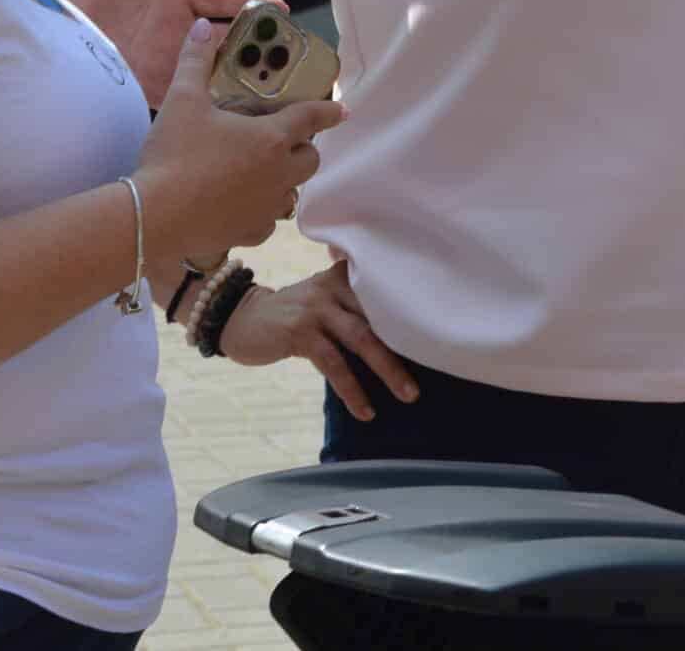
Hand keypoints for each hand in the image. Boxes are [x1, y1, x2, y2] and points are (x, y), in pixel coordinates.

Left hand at [50, 0, 272, 107]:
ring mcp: (167, 62)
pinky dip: (215, 101)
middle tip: (291, 49)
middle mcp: (174, 33)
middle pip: (228, 36)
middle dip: (259, 42)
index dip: (253, 3)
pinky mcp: (153, 90)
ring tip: (275, 82)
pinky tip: (237, 110)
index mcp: (171, 1)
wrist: (44, 46)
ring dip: (243, 73)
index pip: (222, 1)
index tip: (284, 7)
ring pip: (216, 68)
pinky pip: (193, 97)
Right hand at [135, 19, 338, 264]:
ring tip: (263, 172)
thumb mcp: (182, 100)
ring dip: (285, 180)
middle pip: (310, 159)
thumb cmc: (174, 154)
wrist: (155, 216)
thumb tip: (202, 29)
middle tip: (285, 140)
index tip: (344, 110)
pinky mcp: (252, 233)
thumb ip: (195, 62)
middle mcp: (279, 173)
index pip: (311, 119)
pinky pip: (269, 220)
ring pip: (292, 192)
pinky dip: (262, 210)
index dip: (329, 112)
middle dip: (304, 148)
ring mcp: (267, 207)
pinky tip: (244, 204)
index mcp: (271, 138)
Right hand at [219, 259, 418, 419]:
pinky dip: (352, 390)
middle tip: (433, 369)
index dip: (414, 315)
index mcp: (345, 274)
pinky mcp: (300, 332)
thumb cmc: (295, 315)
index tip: (441, 335)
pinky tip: (365, 410)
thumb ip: (357, 304)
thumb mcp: (325, 298)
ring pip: (361, 339)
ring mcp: (316, 307)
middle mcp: (333, 285)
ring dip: (387, 369)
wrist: (243, 319)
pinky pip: (333, 364)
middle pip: (380, 317)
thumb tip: (406, 328)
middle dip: (408, 347)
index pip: (387, 293)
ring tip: (407, 394)